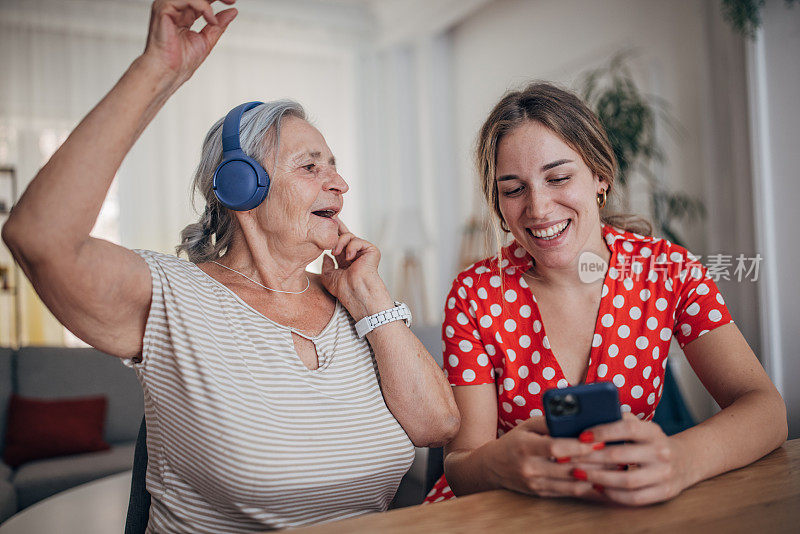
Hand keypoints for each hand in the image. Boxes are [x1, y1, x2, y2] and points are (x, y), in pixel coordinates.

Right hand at [143, 0, 236, 81]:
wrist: (168, 72)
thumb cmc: (180, 62)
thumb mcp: (207, 40)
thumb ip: (218, 24)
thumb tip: (232, 11)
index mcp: (184, 15)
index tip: (232, 2)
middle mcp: (175, 8)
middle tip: (230, 0)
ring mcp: (167, 7)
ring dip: (208, 1)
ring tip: (214, 20)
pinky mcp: (163, 9)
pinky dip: (202, 6)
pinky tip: (210, 20)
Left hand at [320, 219, 391, 319]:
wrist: (354, 291)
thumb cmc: (343, 288)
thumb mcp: (328, 275)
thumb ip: (326, 264)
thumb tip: (326, 255)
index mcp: (345, 260)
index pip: (338, 243)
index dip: (332, 234)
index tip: (323, 224)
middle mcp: (354, 255)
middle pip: (345, 234)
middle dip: (336, 227)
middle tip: (329, 220)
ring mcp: (363, 252)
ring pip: (349, 236)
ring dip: (339, 242)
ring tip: (335, 252)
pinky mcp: (371, 251)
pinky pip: (358, 241)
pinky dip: (351, 247)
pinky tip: (349, 257)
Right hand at [487, 417, 602, 498]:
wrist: (493, 466)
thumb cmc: (515, 441)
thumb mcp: (527, 426)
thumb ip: (550, 422)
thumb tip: (577, 419)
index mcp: (525, 446)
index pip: (555, 447)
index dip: (578, 446)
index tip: (598, 442)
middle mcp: (529, 467)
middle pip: (567, 468)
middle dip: (593, 462)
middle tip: (614, 455)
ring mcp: (535, 483)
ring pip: (571, 484)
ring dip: (594, 476)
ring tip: (612, 467)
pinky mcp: (540, 494)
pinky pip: (568, 493)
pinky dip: (585, 486)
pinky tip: (598, 478)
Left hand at [573, 413, 689, 504]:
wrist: (686, 460)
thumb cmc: (651, 442)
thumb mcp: (642, 427)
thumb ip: (621, 421)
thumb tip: (589, 415)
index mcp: (653, 432)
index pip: (627, 429)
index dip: (603, 431)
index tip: (582, 436)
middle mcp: (661, 452)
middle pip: (621, 456)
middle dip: (591, 458)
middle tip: (570, 459)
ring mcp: (664, 474)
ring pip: (627, 480)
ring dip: (599, 478)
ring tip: (579, 474)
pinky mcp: (664, 493)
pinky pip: (635, 498)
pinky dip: (614, 494)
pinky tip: (598, 487)